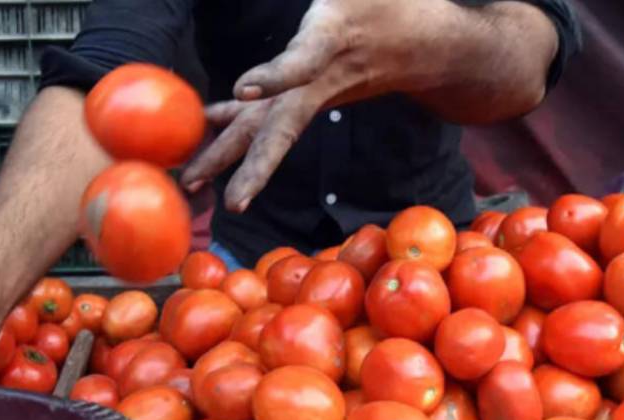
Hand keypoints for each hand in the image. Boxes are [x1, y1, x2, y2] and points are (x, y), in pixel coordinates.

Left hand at [181, 0, 443, 210]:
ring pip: (269, 134)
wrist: (430, 44)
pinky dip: (233, 129)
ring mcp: (315, 96)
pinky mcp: (308, 101)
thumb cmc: (390, 1)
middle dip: (253, 162)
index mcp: (336, 38)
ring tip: (193, 185)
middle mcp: (324, 78)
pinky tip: (204, 135)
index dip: (277, 75)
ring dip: (229, 160)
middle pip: (284, 126)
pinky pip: (266, 122)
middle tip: (226, 195)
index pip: (304, 61)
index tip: (246, 88)